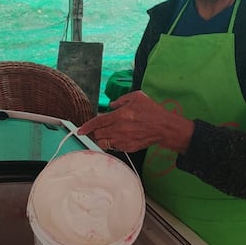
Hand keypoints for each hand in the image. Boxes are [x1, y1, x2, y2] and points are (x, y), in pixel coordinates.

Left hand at [77, 91, 193, 152]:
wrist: (165, 127)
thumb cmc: (152, 111)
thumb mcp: (137, 97)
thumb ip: (121, 100)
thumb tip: (111, 105)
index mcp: (120, 115)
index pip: (98, 122)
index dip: (87, 127)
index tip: (80, 130)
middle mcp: (120, 129)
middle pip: (98, 134)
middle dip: (94, 132)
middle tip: (96, 129)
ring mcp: (124, 140)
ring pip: (104, 143)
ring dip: (101, 138)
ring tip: (106, 134)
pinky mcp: (129, 147)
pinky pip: (114, 147)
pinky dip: (112, 143)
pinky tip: (117, 138)